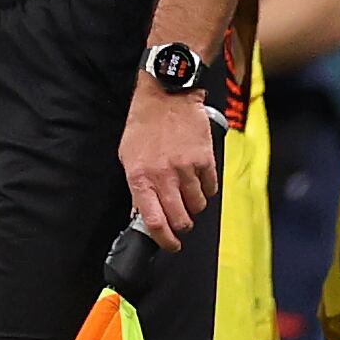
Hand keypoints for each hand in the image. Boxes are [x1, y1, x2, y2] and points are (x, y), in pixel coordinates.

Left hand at [118, 85, 217, 251]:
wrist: (167, 95)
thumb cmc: (144, 125)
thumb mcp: (128, 156)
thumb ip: (137, 187)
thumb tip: (143, 213)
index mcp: (140, 178)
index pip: (154, 221)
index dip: (164, 240)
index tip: (170, 245)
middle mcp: (164, 176)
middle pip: (181, 219)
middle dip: (182, 226)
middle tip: (181, 221)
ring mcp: (186, 169)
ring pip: (198, 206)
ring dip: (194, 207)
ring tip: (188, 194)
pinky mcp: (205, 160)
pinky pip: (211, 188)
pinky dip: (206, 189)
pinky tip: (198, 180)